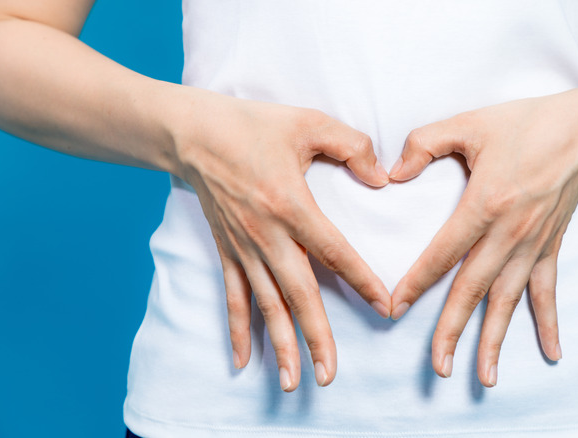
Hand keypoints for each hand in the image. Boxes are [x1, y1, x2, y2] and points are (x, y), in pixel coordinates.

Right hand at [169, 88, 391, 391]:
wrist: (192, 133)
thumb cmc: (252, 124)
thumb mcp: (309, 123)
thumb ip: (352, 146)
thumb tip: (381, 178)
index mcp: (291, 204)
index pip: (334, 252)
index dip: (362, 281)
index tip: (385, 307)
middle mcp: (266, 234)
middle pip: (298, 294)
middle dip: (316, 336)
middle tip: (329, 374)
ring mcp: (243, 247)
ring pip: (266, 305)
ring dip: (281, 345)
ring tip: (294, 381)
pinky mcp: (227, 250)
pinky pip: (233, 296)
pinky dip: (238, 329)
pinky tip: (243, 361)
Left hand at [389, 88, 577, 386]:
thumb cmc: (525, 124)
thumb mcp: (470, 123)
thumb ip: (425, 143)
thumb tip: (392, 173)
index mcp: (486, 203)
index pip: (442, 253)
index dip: (416, 283)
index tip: (394, 309)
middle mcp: (510, 233)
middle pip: (474, 289)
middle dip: (453, 330)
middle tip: (438, 367)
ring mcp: (534, 244)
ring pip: (508, 300)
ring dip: (495, 339)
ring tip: (484, 377)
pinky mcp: (551, 247)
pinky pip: (548, 291)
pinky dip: (548, 323)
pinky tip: (551, 354)